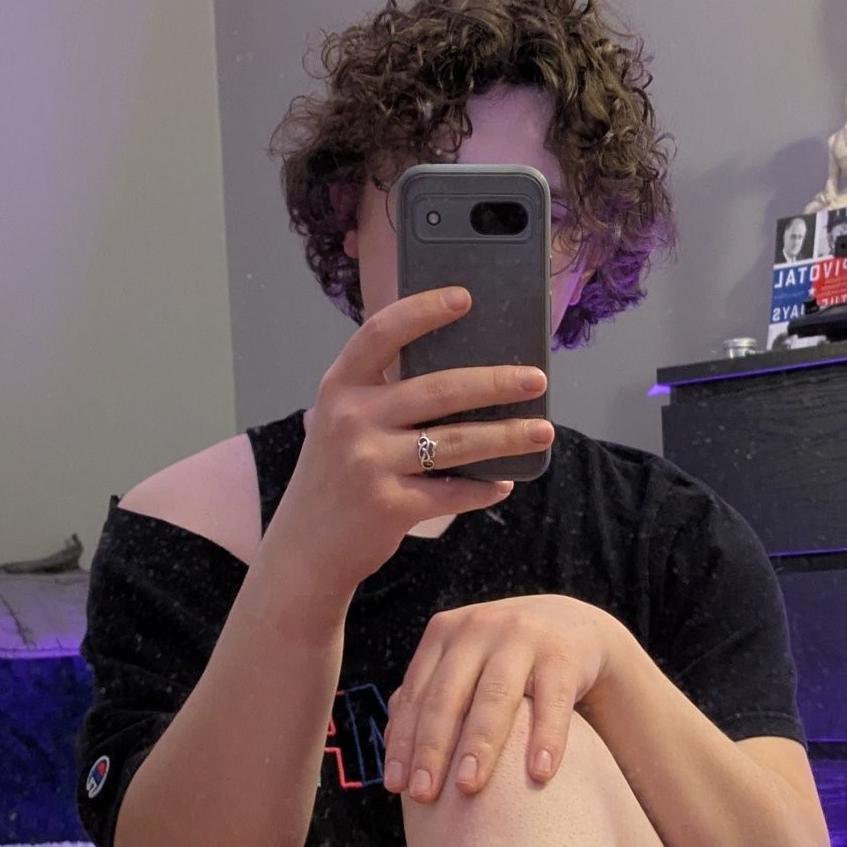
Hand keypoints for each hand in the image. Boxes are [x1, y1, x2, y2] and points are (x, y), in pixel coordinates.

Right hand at [264, 287, 553, 608]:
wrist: (304, 549)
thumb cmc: (334, 479)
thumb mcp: (340, 425)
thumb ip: (380, 397)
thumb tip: (464, 376)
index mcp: (340, 388)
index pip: (381, 333)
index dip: (423, 311)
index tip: (465, 298)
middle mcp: (351, 420)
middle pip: (438, 389)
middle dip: (496, 382)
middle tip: (536, 379)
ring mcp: (369, 464)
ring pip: (456, 442)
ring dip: (507, 436)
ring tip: (542, 430)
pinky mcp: (389, 506)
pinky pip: (452, 493)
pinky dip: (483, 489)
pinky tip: (503, 483)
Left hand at [381, 595, 625, 800]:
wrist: (572, 625)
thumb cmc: (502, 660)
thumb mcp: (464, 664)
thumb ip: (429, 696)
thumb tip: (389, 749)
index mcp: (443, 634)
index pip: (415, 694)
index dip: (403, 741)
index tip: (396, 786)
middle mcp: (478, 630)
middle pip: (448, 696)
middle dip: (432, 748)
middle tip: (423, 795)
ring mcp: (522, 638)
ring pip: (495, 696)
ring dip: (479, 744)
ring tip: (469, 788)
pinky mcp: (563, 654)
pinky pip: (553, 702)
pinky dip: (547, 739)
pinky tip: (539, 774)